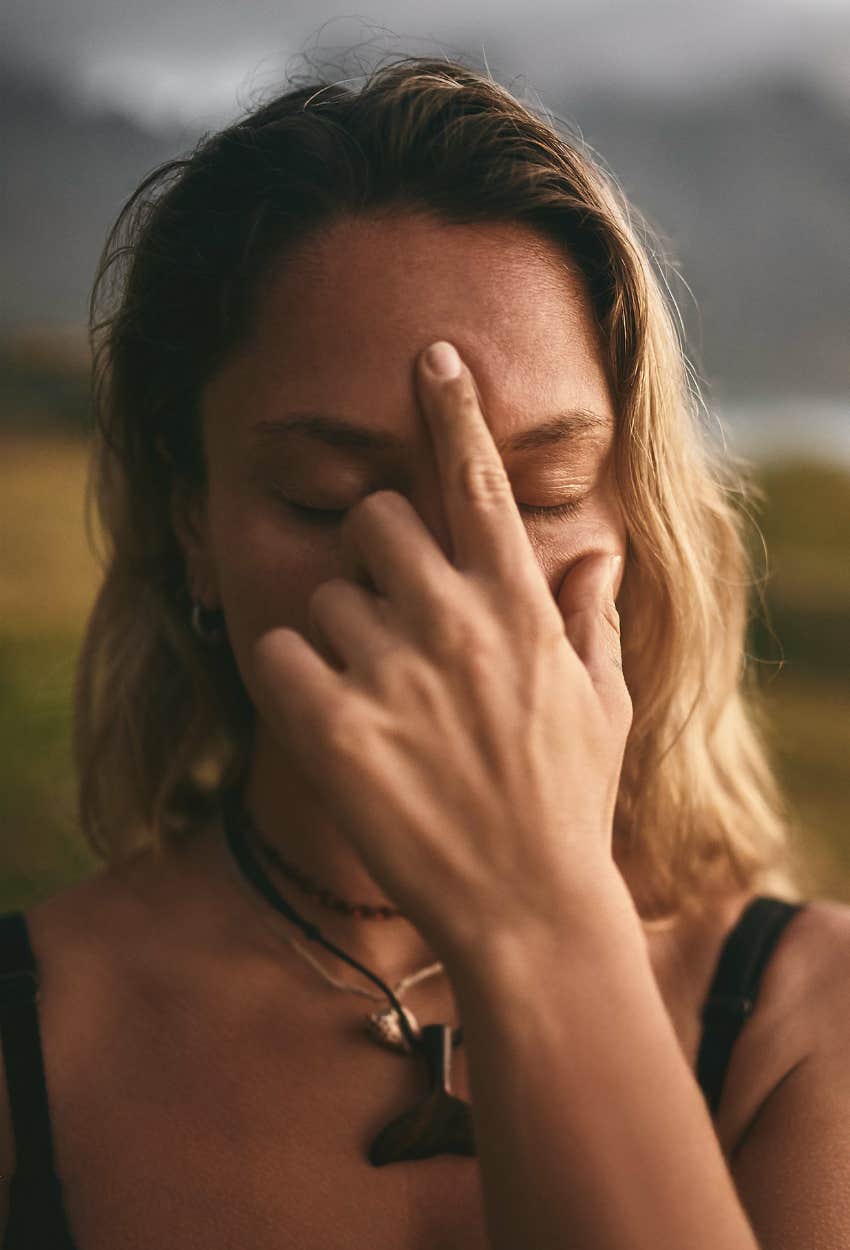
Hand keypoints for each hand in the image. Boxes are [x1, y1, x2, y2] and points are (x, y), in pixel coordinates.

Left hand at [250, 340, 633, 965]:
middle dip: (376, 557)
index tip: (428, 357)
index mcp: (518, 607)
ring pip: (323, 594)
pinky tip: (329, 719)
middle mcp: (454, 621)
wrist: (527, 910)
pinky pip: (274, 650)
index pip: (478, 482)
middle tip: (393, 619)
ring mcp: (392, 672)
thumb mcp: (600, 702)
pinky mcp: (333, 727)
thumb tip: (597, 552)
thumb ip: (588, 616)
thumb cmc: (567, 803)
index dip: (452, 411)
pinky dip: (289, 677)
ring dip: (339, 635)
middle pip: (374, 518)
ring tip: (378, 702)